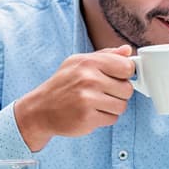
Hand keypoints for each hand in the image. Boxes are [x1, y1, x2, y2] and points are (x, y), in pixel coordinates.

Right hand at [15, 45, 134, 150]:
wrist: (40, 110)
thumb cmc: (63, 84)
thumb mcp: (79, 62)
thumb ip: (106, 55)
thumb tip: (127, 50)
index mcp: (88, 62)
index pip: (127, 67)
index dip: (125, 74)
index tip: (117, 77)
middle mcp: (88, 79)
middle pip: (127, 89)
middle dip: (119, 93)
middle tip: (103, 93)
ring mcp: (88, 99)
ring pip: (122, 106)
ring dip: (112, 107)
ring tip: (96, 103)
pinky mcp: (87, 118)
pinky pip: (113, 119)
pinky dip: (105, 118)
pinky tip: (91, 112)